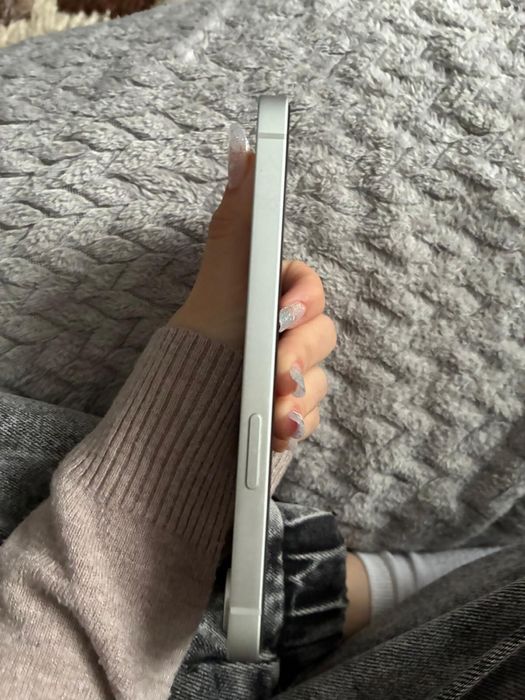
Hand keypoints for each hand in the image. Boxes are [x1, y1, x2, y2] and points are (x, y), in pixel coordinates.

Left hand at [170, 125, 336, 450]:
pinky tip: (279, 433)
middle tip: (276, 372)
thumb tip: (243, 146)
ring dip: (300, 396)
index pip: (311, 290)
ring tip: (276, 413)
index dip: (305, 299)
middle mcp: (289, 334)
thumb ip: (239, 215)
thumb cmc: (207, 331)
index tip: (283, 311)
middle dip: (300, 353)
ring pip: (319, 382)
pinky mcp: (290, 413)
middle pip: (322, 338)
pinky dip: (295, 427)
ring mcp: (292, 376)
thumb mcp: (223, 273)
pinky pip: (309, 419)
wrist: (182, 403)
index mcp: (276, 297)